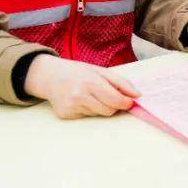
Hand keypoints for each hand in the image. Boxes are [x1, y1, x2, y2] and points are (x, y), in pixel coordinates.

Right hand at [24, 54, 139, 119]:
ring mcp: (71, 106)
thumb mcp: (101, 71)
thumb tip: (137, 95)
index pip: (115, 100)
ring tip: (91, 95)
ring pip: (99, 114)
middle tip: (109, 96)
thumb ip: (121, 82)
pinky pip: (87, 116)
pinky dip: (88, 109)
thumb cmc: (78, 72)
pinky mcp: (65, 115)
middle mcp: (79, 95)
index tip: (129, 101)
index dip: (126, 103)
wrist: (50, 76)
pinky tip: (80, 100)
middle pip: (109, 110)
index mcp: (90, 82)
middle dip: (114, 105)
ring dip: (100, 107)